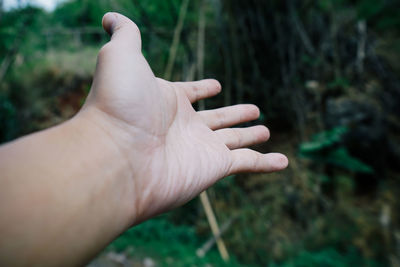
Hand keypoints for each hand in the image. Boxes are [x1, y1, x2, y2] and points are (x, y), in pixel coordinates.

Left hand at [80, 12, 287, 222]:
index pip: (190, 93)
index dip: (202, 88)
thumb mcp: (122, 56)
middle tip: (254, 110)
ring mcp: (201, 147)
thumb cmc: (118, 103)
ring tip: (266, 130)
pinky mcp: (215, 167)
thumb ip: (125, 33)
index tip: (216, 86)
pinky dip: (267, 163)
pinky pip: (249, 163)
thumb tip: (109, 17)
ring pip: (235, 141)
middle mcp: (185, 126)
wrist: (117, 154)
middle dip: (235, 114)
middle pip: (218, 119)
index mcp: (168, 101)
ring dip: (251, 136)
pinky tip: (283, 162)